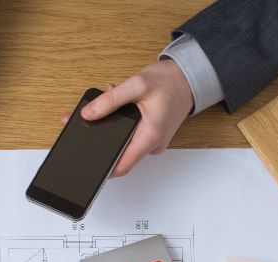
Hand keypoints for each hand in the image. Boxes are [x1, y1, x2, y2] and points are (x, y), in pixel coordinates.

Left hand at [68, 60, 193, 176]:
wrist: (190, 77)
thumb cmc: (170, 81)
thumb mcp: (137, 84)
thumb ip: (111, 100)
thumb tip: (89, 113)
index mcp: (150, 137)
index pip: (122, 166)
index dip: (103, 168)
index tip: (88, 163)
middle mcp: (152, 144)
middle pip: (120, 154)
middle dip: (103, 140)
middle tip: (90, 120)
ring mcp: (152, 142)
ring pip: (125, 144)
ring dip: (113, 129)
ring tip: (109, 106)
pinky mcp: (151, 137)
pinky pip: (132, 137)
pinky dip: (123, 125)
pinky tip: (120, 108)